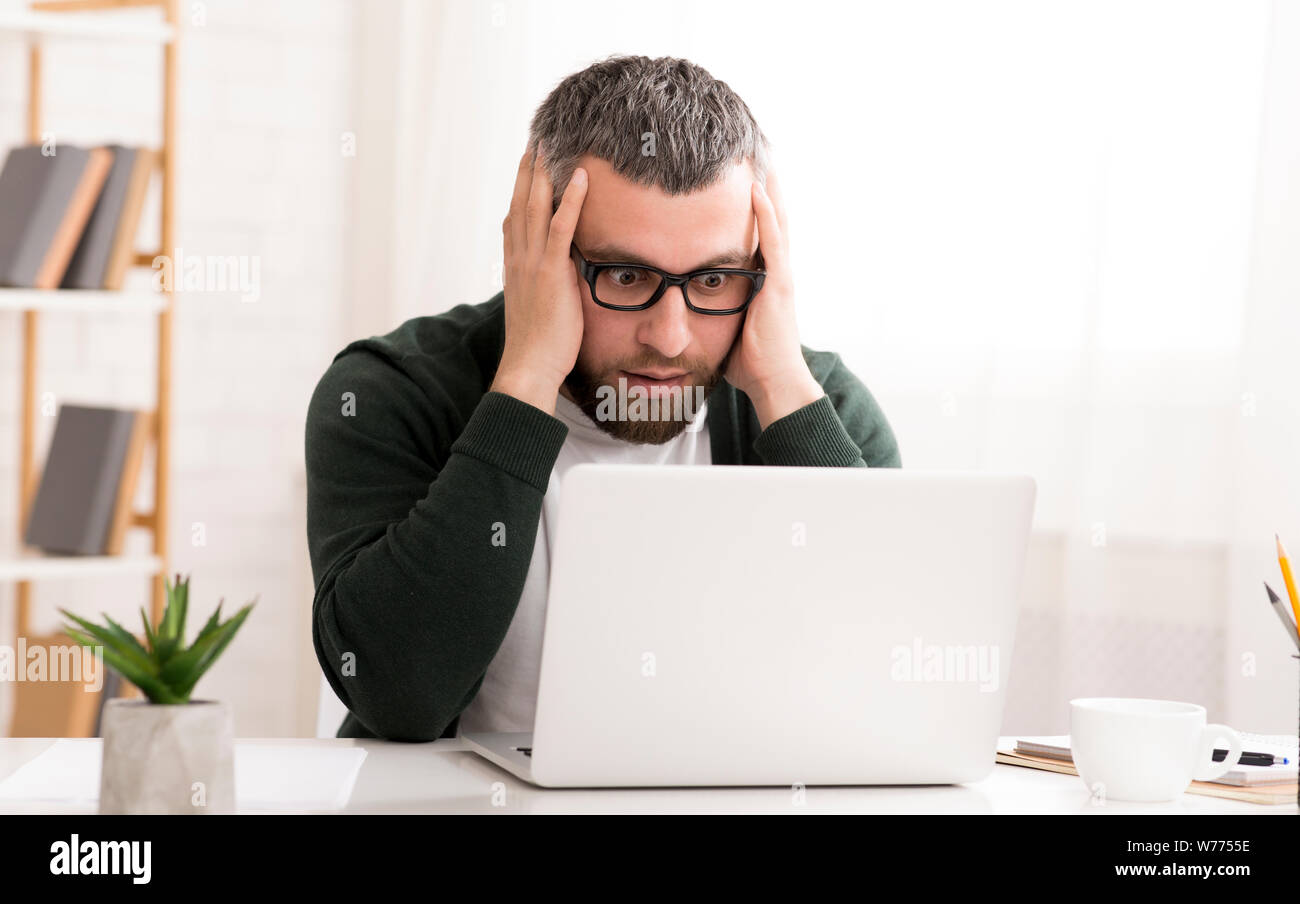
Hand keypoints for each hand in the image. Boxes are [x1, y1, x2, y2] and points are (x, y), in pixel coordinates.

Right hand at [491, 145, 588, 414]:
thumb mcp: (541, 308)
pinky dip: (572, 200)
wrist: (530, 367)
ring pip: (536, 207)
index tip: (526, 166)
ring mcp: (532, 264)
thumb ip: (549, 285)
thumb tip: (564, 274)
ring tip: (552, 144)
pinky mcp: (551, 272)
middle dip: (528, 171)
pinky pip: (562, 228)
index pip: (515, 220)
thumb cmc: (540, 346)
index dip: (520, 190)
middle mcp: (518, 259)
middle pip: (521, 204)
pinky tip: (582, 178)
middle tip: (536, 141)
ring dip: (544, 173)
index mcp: (515, 267)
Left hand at [724, 165, 822, 428]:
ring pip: (777, 224)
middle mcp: (778, 275)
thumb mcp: (726, 329)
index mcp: (767, 283)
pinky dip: (766, 215)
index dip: (758, 212)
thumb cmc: (750, 363)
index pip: (762, 239)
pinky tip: (758, 191)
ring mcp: (781, 278)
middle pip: (775, 223)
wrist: (773, 383)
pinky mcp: (779, 285)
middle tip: (760, 162)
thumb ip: (712, 313)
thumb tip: (682, 310)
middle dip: (769, 193)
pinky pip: (772, 242)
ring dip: (770, 192)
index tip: (747, 186)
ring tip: (762, 162)